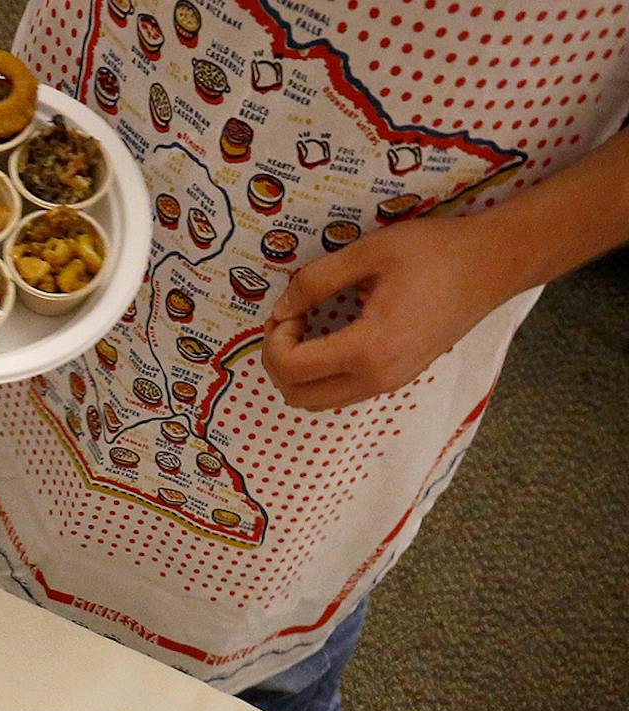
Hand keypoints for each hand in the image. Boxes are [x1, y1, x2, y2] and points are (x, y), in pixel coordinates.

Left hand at [262, 215, 515, 409]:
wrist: (494, 265)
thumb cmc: (437, 252)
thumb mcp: (369, 253)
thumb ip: (316, 281)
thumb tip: (280, 308)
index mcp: (369, 349)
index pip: (291, 368)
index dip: (273, 339)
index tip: (286, 308)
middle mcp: (378, 378)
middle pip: (298, 396)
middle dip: (278, 362)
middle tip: (288, 321)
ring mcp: (390, 383)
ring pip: (319, 400)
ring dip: (298, 371)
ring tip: (306, 326)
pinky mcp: (399, 378)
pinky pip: (343, 391)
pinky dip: (322, 372)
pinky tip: (329, 334)